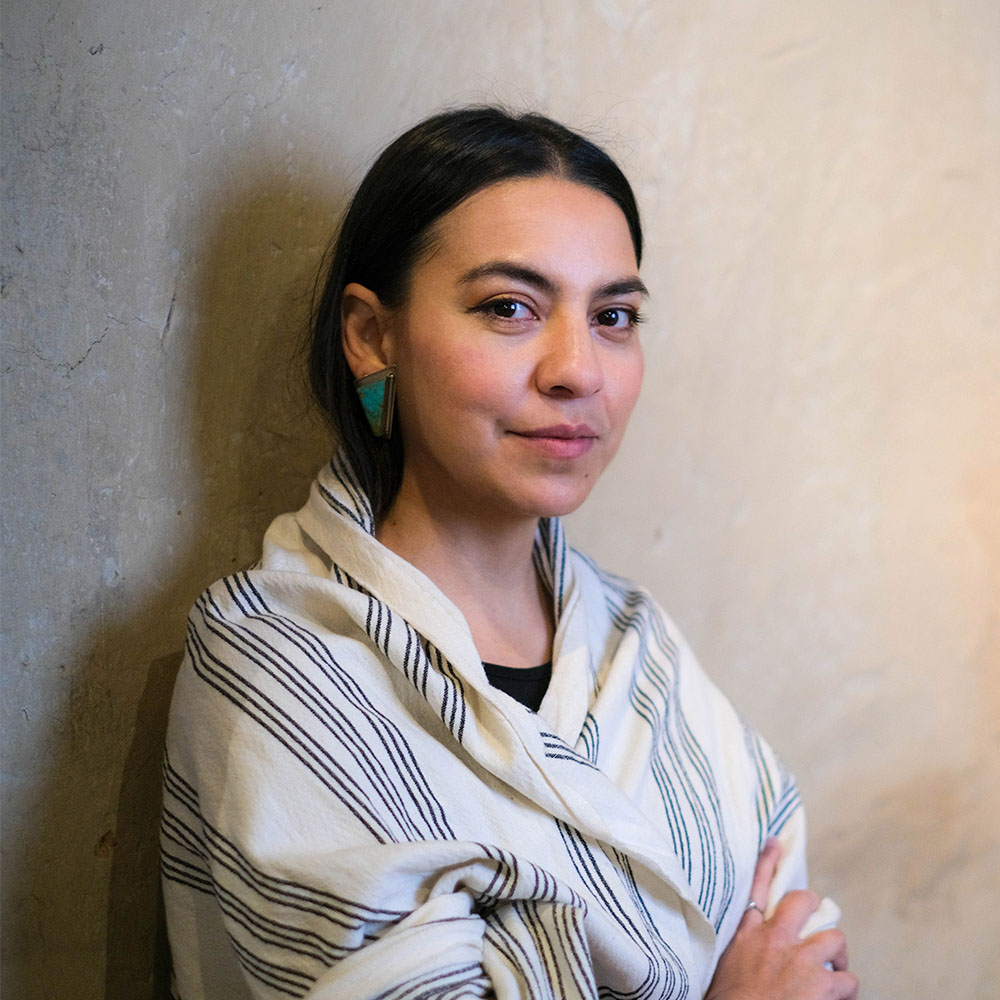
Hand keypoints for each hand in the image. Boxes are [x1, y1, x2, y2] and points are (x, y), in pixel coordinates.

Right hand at [706, 839, 858, 999]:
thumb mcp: (727, 966)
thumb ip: (744, 950)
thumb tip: (756, 953)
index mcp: (747, 935)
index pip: (758, 888)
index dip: (768, 862)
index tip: (775, 842)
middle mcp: (774, 939)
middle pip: (803, 902)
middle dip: (816, 908)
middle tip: (819, 926)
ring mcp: (800, 959)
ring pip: (834, 938)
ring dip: (837, 957)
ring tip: (836, 972)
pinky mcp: (821, 983)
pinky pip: (848, 980)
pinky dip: (847, 991)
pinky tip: (839, 999)